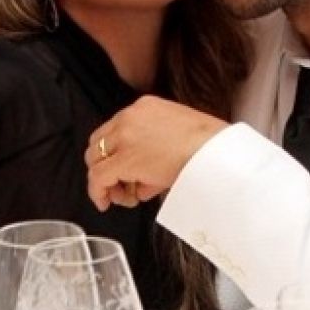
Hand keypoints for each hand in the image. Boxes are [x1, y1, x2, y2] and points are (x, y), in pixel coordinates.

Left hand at [85, 96, 228, 209]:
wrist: (215, 151)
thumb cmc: (208, 146)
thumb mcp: (178, 139)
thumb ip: (156, 154)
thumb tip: (142, 183)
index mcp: (145, 107)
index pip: (116, 129)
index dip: (114, 152)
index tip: (120, 169)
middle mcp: (129, 117)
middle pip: (99, 142)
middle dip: (105, 166)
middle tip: (118, 185)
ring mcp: (124, 137)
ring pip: (95, 159)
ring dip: (104, 180)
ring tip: (121, 196)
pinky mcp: (123, 159)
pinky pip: (98, 177)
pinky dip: (98, 192)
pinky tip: (106, 202)